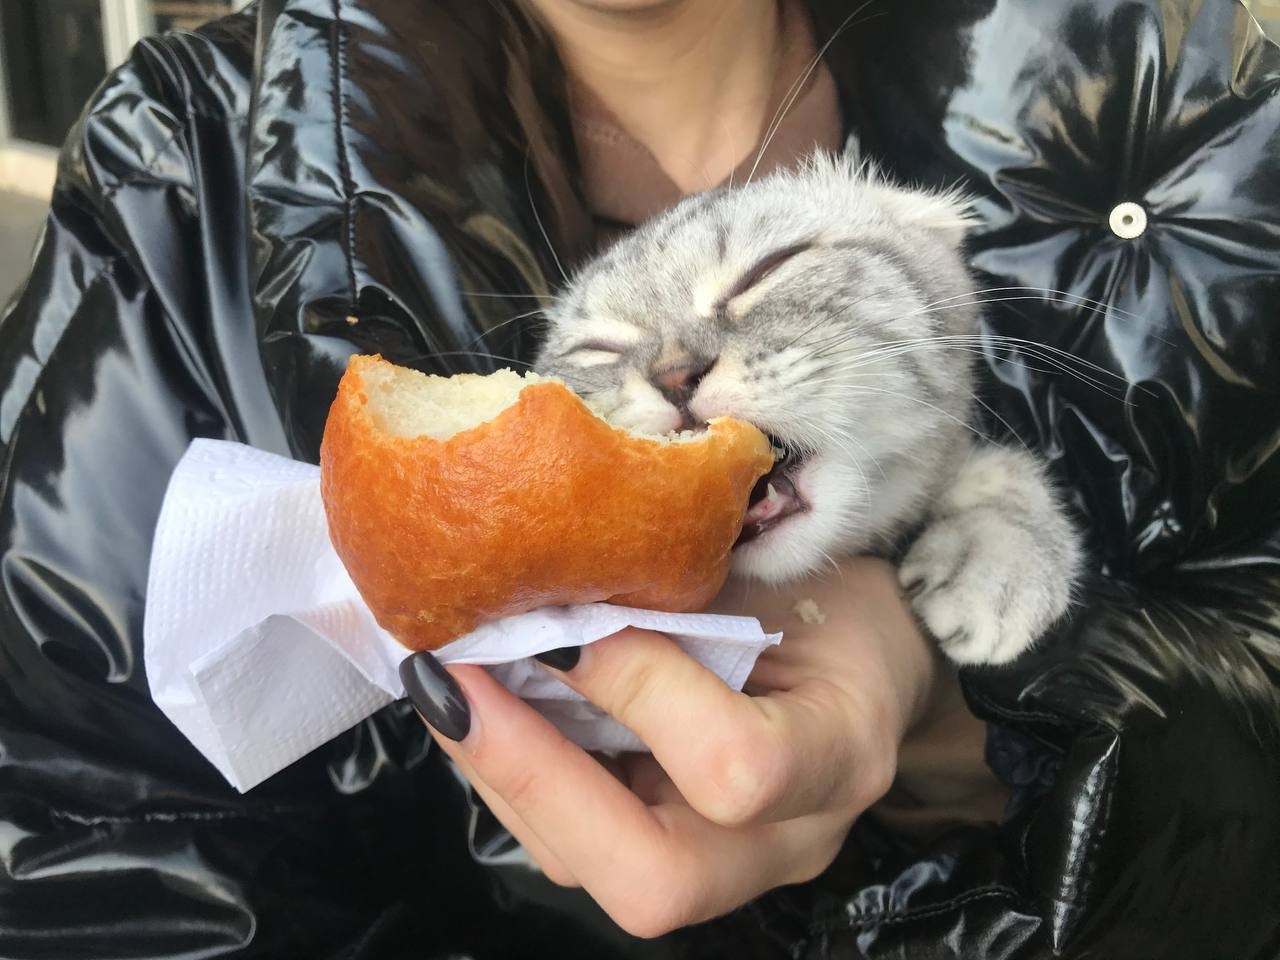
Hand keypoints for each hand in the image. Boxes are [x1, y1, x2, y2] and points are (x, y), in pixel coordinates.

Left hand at [400, 557, 938, 937]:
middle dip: (532, 777)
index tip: (565, 618)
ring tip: (444, 679)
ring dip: (500, 771)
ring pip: (591, 871)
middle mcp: (789, 841)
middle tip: (452, 681)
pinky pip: (576, 845)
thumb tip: (544, 582)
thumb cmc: (833, 593)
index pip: (738, 770)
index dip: (638, 694)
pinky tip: (479, 703)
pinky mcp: (674, 854)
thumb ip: (682, 586)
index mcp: (842, 755)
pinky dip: (515, 772)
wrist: (869, 656)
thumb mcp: (782, 568)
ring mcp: (728, 866)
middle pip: (652, 880)